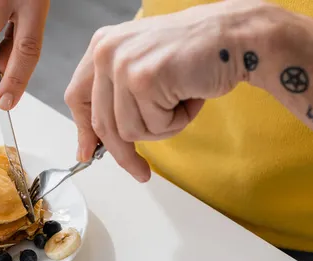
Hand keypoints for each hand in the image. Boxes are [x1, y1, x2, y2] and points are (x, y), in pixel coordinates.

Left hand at [65, 0, 267, 181]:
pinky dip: (177, 121)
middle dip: (123, 153)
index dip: (84, 131)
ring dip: (161, 127)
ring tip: (180, 100)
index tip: (88, 153)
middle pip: (102, 122)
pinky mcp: (144, 79)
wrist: (235, 36)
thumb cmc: (194, 55)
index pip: (77, 97)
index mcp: (102, 45)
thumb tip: (91, 146)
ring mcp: (123, 64)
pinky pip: (154, 126)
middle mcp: (106, 51)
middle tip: (140, 172)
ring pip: (130, 130)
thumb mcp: (143, 69)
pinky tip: (189, 95)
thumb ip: (115, 99)